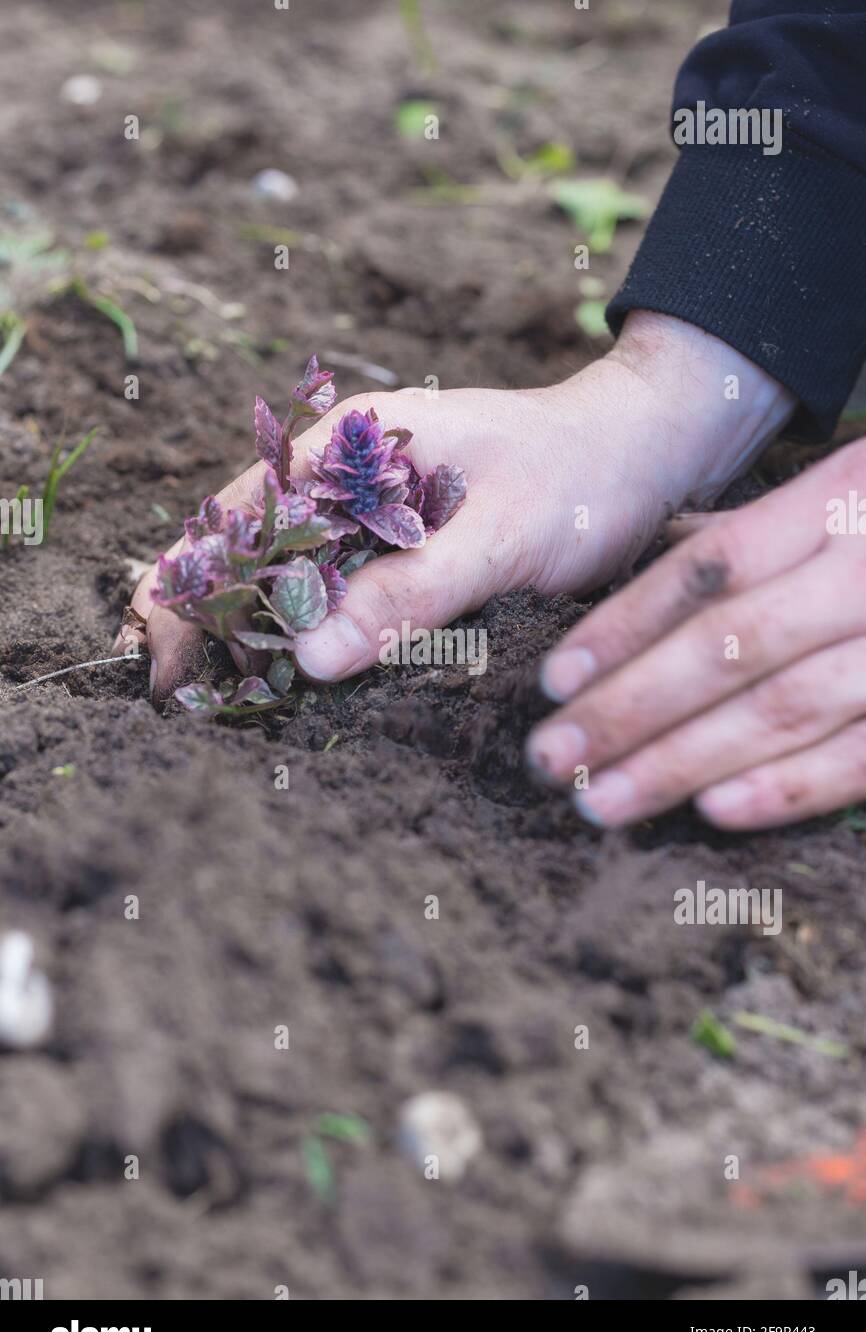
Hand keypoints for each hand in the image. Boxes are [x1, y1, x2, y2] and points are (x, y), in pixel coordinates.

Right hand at [116, 312, 791, 703]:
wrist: (646, 450)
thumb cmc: (580, 476)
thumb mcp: (501, 535)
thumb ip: (411, 591)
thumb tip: (313, 659)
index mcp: (347, 445)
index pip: (233, 520)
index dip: (188, 591)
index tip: (164, 665)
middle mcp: (344, 473)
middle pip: (245, 551)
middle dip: (206, 621)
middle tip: (182, 702)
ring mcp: (370, 509)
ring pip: (284, 577)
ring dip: (252, 633)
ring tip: (219, 703)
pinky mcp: (400, 544)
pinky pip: (335, 592)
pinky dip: (308, 634)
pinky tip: (293, 680)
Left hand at [527, 435, 865, 830]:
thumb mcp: (851, 489)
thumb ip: (762, 529)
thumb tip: (656, 554)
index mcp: (842, 501)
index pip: (711, 570)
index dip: (624, 626)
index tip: (553, 681)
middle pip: (729, 647)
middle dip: (628, 709)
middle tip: (548, 758)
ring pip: (782, 709)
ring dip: (680, 762)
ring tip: (598, 801)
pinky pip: (863, 756)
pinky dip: (789, 788)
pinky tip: (711, 815)